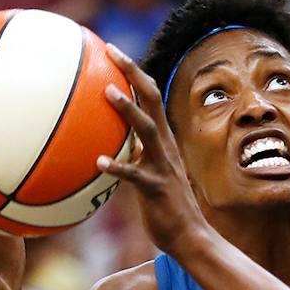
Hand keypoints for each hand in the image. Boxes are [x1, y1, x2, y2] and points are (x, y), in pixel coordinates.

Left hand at [97, 44, 212, 258]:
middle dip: (133, 74)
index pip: (151, 97)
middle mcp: (165, 147)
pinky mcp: (156, 190)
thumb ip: (135, 156)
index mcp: (163, 141)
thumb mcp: (149, 174)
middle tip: (111, 51)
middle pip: (152, 100)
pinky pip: (135, 176)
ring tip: (107, 93)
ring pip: (147, 131)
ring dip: (128, 111)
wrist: (190, 238)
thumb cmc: (165, 208)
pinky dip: (118, 167)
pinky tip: (99, 162)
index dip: (133, 72)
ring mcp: (163, 167)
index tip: (112, 51)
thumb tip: (111, 144)